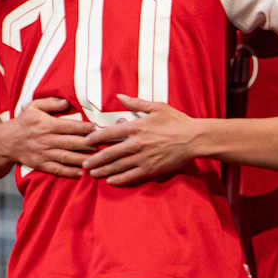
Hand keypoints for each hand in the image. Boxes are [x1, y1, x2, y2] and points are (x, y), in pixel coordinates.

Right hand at [2, 98, 96, 177]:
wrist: (6, 141)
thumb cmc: (24, 122)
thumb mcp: (34, 106)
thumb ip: (51, 102)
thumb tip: (67, 102)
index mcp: (46, 124)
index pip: (69, 126)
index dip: (84, 128)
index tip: (97, 128)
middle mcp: (46, 140)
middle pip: (72, 142)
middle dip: (89, 144)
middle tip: (104, 145)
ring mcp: (44, 154)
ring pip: (67, 157)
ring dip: (83, 159)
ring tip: (97, 160)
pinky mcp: (41, 165)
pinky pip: (58, 170)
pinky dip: (70, 173)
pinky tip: (82, 173)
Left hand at [83, 94, 198, 184]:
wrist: (194, 139)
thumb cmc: (176, 121)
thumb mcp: (156, 107)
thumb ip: (136, 103)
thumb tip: (119, 96)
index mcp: (136, 127)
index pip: (108, 133)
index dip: (94, 138)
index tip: (86, 142)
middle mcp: (136, 143)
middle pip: (109, 153)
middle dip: (94, 159)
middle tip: (84, 163)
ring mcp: (142, 158)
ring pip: (117, 166)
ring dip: (103, 170)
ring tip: (92, 174)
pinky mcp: (150, 169)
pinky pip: (131, 176)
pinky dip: (119, 179)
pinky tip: (110, 180)